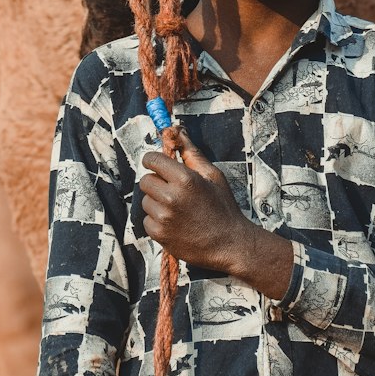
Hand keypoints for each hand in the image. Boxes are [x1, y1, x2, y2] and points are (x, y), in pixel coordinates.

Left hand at [140, 128, 256, 272]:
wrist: (229, 244)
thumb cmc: (223, 207)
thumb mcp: (213, 176)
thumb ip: (191, 153)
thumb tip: (177, 131)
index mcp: (185, 179)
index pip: (152, 160)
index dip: (154, 161)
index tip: (159, 166)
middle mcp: (171, 197)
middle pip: (145, 180)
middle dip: (156, 182)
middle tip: (173, 190)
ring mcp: (163, 217)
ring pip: (145, 201)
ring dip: (156, 203)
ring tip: (177, 209)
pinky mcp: (159, 234)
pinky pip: (147, 220)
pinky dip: (157, 221)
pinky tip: (175, 223)